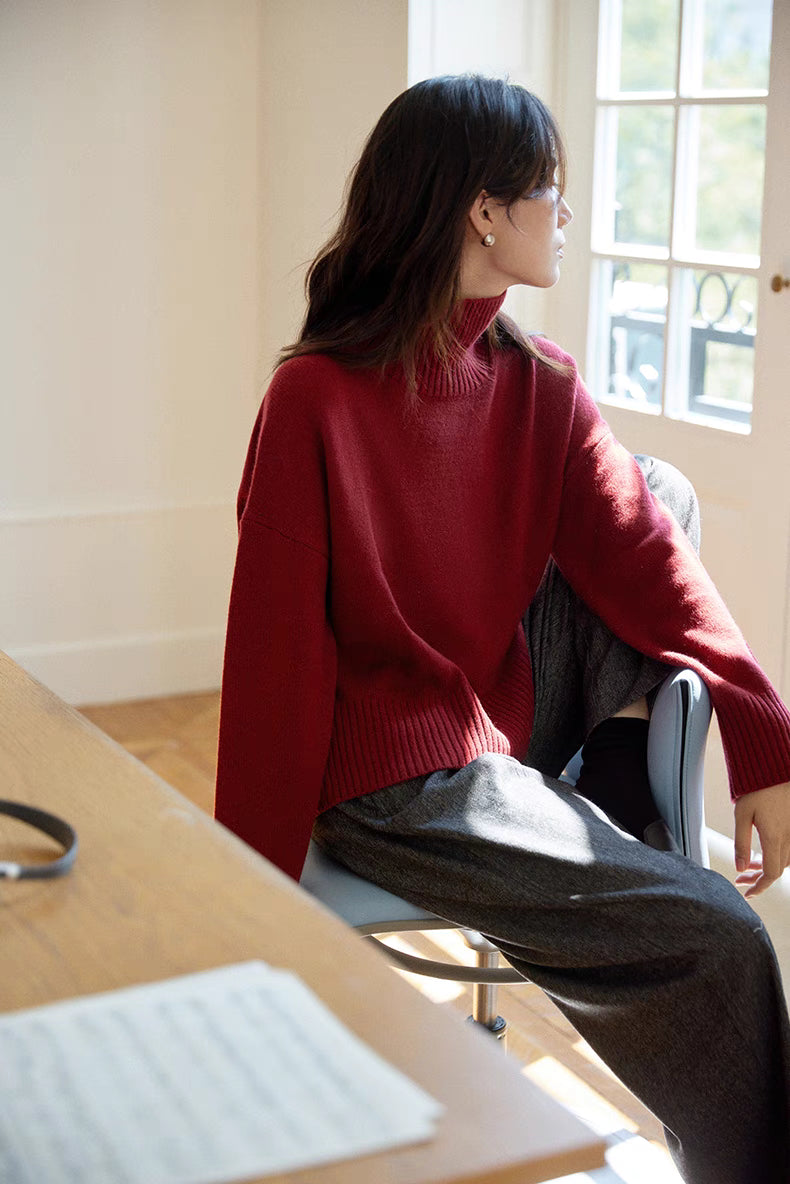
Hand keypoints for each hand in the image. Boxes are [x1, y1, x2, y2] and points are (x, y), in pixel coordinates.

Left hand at [733, 782, 789, 897]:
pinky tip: (763, 853)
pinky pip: (789, 849)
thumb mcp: (742, 815)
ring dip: (768, 867)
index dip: (760, 886)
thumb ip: (741, 843)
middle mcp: (789, 837)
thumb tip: (740, 868)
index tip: (747, 892)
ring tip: (750, 866)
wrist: (775, 769)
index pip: (771, 874)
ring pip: (785, 861)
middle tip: (741, 880)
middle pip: (778, 869)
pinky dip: (777, 856)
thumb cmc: (757, 788)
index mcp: (775, 837)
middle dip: (759, 878)